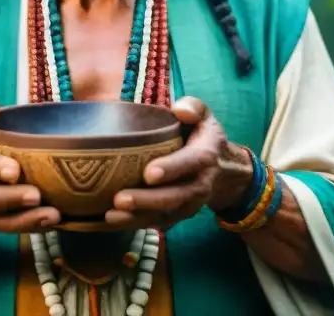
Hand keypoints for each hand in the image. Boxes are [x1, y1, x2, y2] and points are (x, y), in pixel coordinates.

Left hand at [104, 97, 253, 230]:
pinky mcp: (176, 216)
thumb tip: (179, 110)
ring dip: (136, 218)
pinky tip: (109, 223)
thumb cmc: (205, 138)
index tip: (149, 173)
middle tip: (119, 199)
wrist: (225, 172)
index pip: (190, 163)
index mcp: (205, 157)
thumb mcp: (206, 117)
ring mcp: (188, 205)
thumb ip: (194, 107)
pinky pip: (156, 224)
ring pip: (164, 216)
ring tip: (110, 216)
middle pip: (174, 197)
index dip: (171, 169)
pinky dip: (134, 226)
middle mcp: (199, 186)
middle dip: (146, 200)